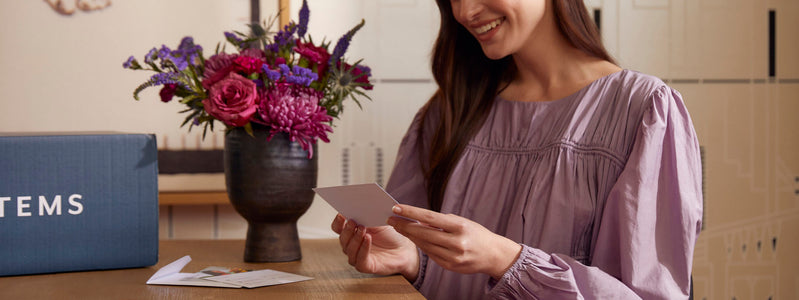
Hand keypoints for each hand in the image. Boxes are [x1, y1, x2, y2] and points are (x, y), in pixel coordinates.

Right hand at [331, 214, 419, 280]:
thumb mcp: (377, 221)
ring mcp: (357, 257)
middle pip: (342, 238)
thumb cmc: (390, 235)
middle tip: (353, 221)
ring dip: (355, 238)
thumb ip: (367, 215)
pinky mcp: (365, 266)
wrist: (404, 249)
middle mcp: (351, 246)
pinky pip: (360, 259)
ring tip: (362, 228)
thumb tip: (359, 205)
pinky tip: (367, 239)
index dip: (338, 222)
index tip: (341, 214)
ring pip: (349, 249)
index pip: (337, 228)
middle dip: (347, 229)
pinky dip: (363, 248)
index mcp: (351, 233)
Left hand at [387, 204, 521, 279]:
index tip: (396, 207)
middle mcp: (456, 242)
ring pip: (424, 245)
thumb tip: (419, 219)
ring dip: (410, 236)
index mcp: (460, 227)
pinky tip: (414, 239)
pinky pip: (430, 254)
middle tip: (391, 219)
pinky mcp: (450, 266)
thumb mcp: (462, 222)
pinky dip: (421, 245)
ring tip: (399, 227)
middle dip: (405, 225)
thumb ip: (441, 221)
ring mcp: (453, 256)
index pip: (429, 217)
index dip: (411, 212)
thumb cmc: (476, 234)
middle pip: (423, 233)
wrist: (493, 255)